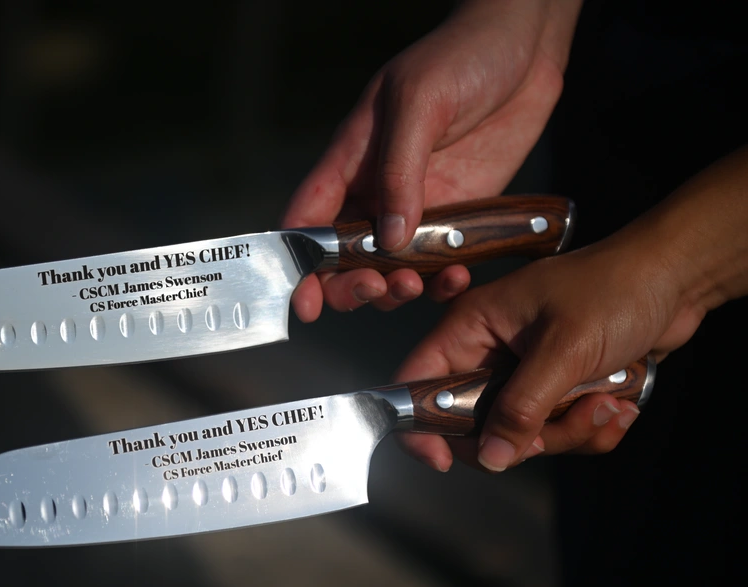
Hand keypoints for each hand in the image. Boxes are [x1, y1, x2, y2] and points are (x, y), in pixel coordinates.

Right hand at [281, 0, 582, 321]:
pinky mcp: (457, 217)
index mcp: (351, 160)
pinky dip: (443, 282)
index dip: (300, 264)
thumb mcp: (419, 101)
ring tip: (416, 284)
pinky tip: (457, 277)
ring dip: (396, 289)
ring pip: (389, 270)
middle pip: (344, 258)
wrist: (525, 46)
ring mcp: (417, 208)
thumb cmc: (461, 55)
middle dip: (351, 285)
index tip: (306, 302)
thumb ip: (400, 170)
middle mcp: (377, 191)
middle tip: (376, 288)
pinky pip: (440, 264)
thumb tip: (388, 239)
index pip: (308, 219)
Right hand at [394, 145, 747, 471]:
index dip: (419, 424)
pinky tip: (618, 404)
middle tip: (550, 433)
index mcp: (470, 328)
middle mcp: (489, 353)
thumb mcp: (563, 349)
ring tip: (605, 403)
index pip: (418, 383)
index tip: (444, 459)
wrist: (675, 278)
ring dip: (568, 431)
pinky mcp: (557, 389)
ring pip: (521, 434)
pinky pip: (558, 432)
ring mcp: (524, 373)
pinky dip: (590, 428)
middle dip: (519, 438)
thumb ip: (522, 406)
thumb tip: (490, 457)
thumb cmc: (614, 289)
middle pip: (472, 423)